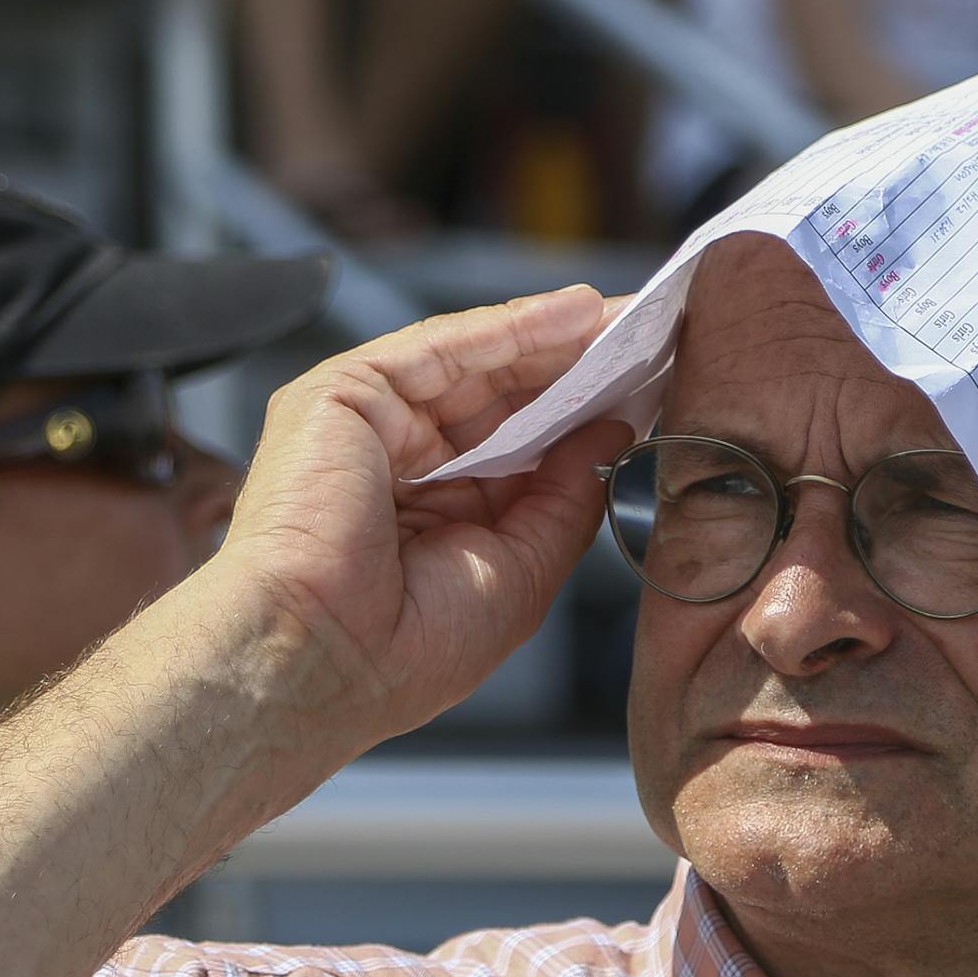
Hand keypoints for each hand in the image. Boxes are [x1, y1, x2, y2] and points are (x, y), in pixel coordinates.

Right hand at [214, 286, 631, 762]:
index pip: (524, 443)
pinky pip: (437, 348)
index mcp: (441, 512)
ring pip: (475, 362)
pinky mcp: (340, 394)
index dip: (587, 414)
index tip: (654, 387)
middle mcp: (403, 462)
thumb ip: (566, 493)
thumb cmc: (409, 647)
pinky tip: (574, 316)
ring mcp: (369, 424)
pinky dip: (508, 329)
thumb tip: (611, 429)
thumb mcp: (524, 568)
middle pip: (504, 394)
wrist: (322, 660)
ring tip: (628, 318)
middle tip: (655, 334)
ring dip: (555, 338)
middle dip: (579, 365)